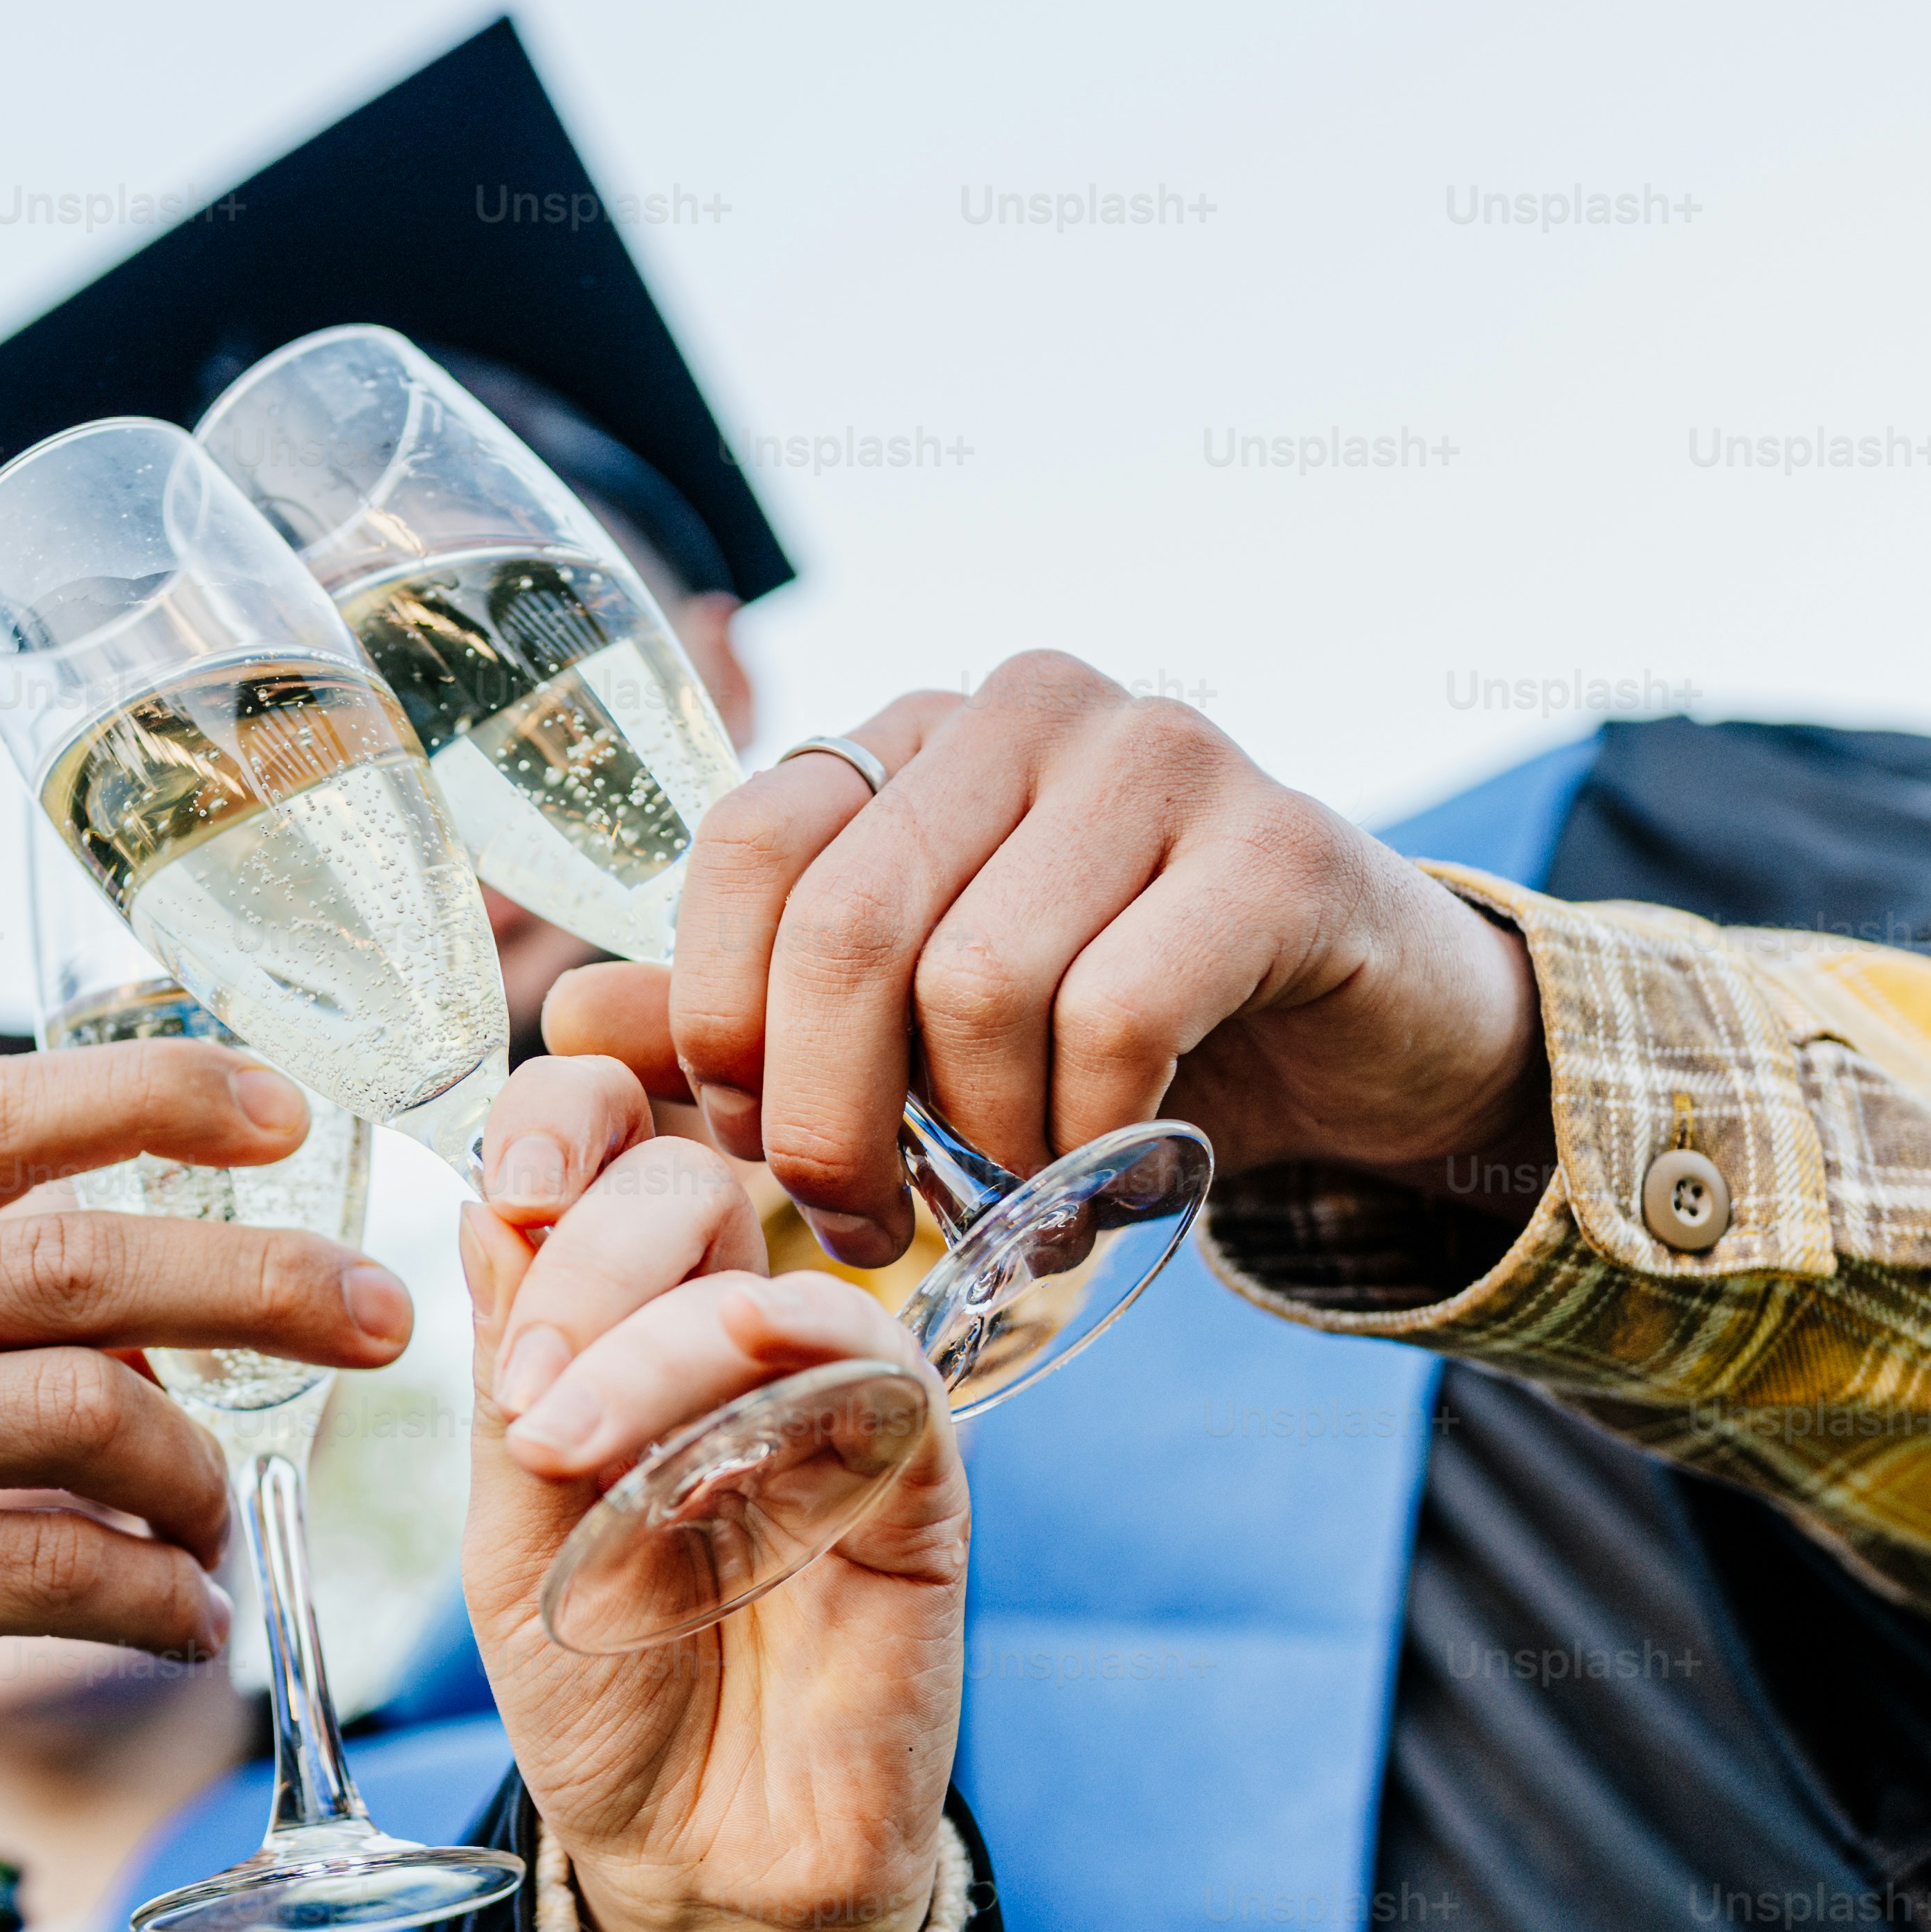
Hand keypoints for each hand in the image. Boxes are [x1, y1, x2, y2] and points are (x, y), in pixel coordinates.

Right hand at [0, 1041, 413, 1796]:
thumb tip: (189, 1313)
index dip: (146, 1092)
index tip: (291, 1105)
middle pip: (68, 1265)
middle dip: (259, 1283)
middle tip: (383, 1321)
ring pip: (85, 1414)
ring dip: (200, 1480)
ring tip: (216, 1533)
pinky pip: (51, 1568)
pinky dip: (160, 1599)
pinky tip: (190, 1625)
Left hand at [467, 1059, 968, 1931]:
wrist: (692, 1856)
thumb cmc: (602, 1688)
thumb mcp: (508, 1527)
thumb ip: (515, 1373)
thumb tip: (488, 1199)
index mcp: (630, 1318)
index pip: (617, 1140)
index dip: (565, 1114)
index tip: (509, 1183)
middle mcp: (737, 1335)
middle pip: (691, 1171)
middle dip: (587, 1241)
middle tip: (523, 1388)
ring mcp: (833, 1397)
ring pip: (767, 1265)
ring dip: (645, 1331)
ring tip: (556, 1444)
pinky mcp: (917, 1478)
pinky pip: (868, 1366)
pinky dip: (763, 1380)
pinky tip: (688, 1469)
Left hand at [559, 655, 1544, 1264]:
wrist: (1359, 1033)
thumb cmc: (1111, 1026)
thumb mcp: (909, 1025)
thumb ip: (749, 1014)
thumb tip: (571, 1023)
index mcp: (913, 733)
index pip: (746, 846)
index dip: (720, 1023)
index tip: (758, 1152)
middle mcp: (1023, 707)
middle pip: (846, 925)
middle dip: (829, 1120)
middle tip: (865, 1224)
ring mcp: (1159, 751)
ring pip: (980, 983)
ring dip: (982, 1142)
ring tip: (1014, 1196)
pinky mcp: (1278, 840)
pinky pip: (1119, 1013)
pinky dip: (1092, 1135)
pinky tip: (1108, 1175)